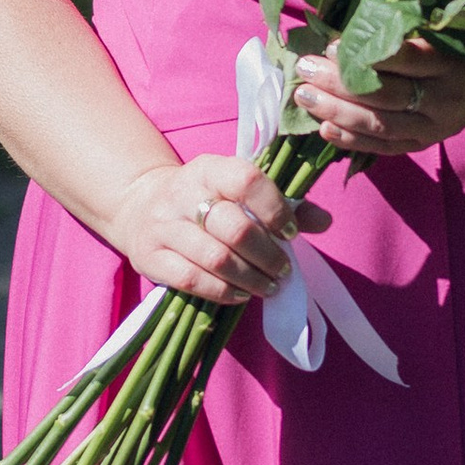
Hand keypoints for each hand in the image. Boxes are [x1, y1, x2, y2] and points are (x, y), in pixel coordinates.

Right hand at [105, 154, 329, 303]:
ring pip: (215, 258)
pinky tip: (242, 295)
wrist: (139, 207)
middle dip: (267, 255)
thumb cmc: (204, 201)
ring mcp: (163, 226)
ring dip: (251, 278)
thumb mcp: (236, 191)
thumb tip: (325, 221)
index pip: (246, 181)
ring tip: (269, 287)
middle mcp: (182, 194)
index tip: (291, 232)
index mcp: (209, 169)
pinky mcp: (149, 257)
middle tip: (284, 270)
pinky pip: (192, 280)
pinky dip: (223, 292)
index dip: (275, 209)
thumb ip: (282, 204)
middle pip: (234, 227)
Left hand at [293, 38, 464, 159]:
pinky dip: (350, 139)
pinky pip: (381, 147)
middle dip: (340, 83)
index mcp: (447, 66)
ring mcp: (431, 129)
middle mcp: (441, 101)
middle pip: (386, 95)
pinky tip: (323, 128)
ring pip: (379, 124)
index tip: (331, 45)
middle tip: (306, 69)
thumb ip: (402, 36)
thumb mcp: (439, 39)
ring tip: (304, 96)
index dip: (368, 55)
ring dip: (337, 112)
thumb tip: (346, 33)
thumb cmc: (454, 55)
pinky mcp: (419, 147)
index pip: (407, 60)